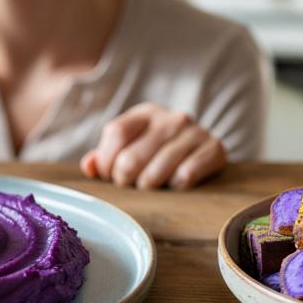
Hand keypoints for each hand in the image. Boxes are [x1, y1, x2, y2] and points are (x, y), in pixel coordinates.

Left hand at [80, 103, 226, 189]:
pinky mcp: (214, 149)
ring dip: (149, 187)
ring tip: (152, 188)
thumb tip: (89, 167)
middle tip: (131, 186)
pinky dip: (176, 188)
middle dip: (125, 180)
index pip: (116, 133)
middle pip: (131, 158)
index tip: (109, 176)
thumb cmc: (159, 154)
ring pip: (155, 172)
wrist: (206, 152)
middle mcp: (170, 118)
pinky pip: (184, 176)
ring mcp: (194, 132)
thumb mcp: (132, 148)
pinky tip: (176, 185)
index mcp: (145, 113)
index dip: (106, 161)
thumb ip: (106, 157)